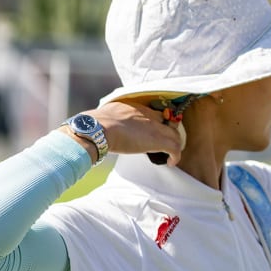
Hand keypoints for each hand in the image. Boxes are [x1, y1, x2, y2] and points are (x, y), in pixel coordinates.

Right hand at [62, 101, 184, 166]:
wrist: (97, 128)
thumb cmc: (94, 124)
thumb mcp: (105, 114)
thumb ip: (110, 118)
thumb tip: (97, 123)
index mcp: (136, 107)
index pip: (155, 112)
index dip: (158, 122)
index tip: (156, 130)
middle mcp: (148, 114)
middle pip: (169, 121)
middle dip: (170, 131)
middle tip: (166, 143)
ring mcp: (154, 127)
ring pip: (175, 135)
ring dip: (175, 145)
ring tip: (171, 154)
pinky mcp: (157, 140)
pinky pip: (175, 148)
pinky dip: (176, 156)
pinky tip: (171, 162)